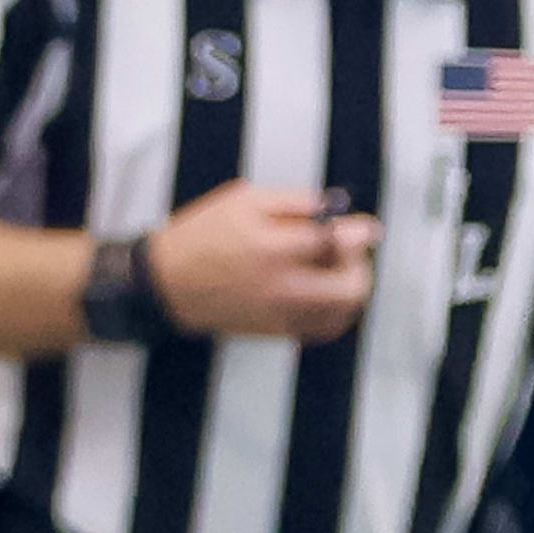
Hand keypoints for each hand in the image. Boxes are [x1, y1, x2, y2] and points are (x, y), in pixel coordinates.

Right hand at [144, 181, 378, 341]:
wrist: (165, 283)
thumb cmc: (200, 236)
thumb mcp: (241, 201)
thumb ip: (292, 201)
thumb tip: (335, 204)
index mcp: (270, 248)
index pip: (334, 241)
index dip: (358, 232)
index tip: (368, 227)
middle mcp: (280, 286)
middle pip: (351, 286)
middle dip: (361, 264)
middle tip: (352, 251)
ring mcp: (281, 314)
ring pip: (344, 311)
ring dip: (353, 287)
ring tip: (339, 269)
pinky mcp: (278, 331)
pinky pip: (325, 328)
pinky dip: (337, 310)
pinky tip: (327, 293)